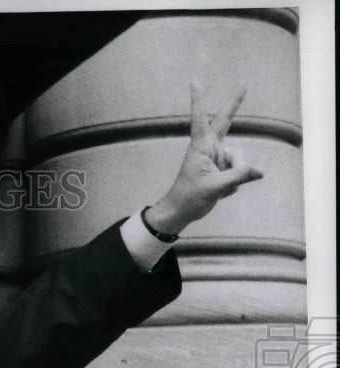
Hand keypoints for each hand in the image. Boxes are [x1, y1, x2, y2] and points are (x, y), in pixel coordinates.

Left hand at [148, 82, 263, 234]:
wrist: (182, 212)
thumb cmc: (189, 197)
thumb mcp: (215, 188)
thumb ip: (238, 177)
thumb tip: (260, 171)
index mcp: (200, 147)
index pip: (199, 119)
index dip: (198, 100)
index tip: (195, 80)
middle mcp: (210, 148)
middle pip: (225, 121)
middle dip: (234, 103)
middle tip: (244, 82)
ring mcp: (218, 158)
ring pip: (240, 159)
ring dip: (236, 174)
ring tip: (220, 186)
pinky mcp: (224, 169)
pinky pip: (240, 173)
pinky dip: (233, 185)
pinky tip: (219, 192)